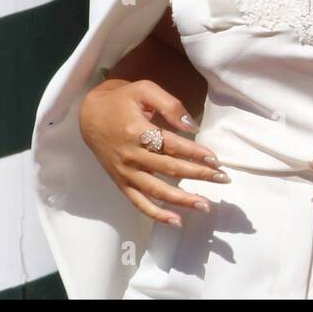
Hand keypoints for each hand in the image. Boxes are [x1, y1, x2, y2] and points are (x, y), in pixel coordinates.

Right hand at [79, 78, 227, 227]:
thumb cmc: (121, 100)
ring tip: (205, 205)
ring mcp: (125, 172)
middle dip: (199, 175)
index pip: (172, 145)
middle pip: (170, 168)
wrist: (89, 115)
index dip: (195, 153)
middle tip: (223, 179)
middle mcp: (131, 155)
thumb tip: (191, 127)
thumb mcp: (144, 90)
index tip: (216, 160)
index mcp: (137, 130)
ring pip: (157, 191)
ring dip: (183, 200)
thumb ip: (169, 105)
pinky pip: (139, 203)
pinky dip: (157, 215)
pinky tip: (176, 221)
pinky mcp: (121, 183)